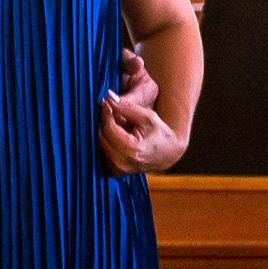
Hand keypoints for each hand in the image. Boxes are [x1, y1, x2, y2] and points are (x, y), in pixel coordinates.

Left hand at [98, 50, 182, 175]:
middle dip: (104, 122)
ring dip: (104, 132)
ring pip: (99, 144)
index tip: (105, 101)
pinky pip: (102, 153)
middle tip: (110, 111)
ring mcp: (118, 170)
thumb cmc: (160, 133)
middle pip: (101, 136)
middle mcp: (122, 163)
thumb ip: (127, 107)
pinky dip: (106, 142)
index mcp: (133, 151)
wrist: (168, 154)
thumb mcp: (148, 117)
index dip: (105, 113)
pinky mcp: (114, 172)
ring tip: (117, 124)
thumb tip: (108, 96)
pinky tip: (115, 136)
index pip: (109, 128)